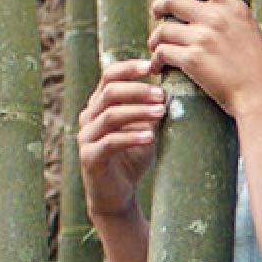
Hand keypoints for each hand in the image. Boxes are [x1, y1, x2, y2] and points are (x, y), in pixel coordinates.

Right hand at [77, 59, 164, 219]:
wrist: (117, 196)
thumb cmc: (132, 159)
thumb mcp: (146, 130)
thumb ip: (153, 111)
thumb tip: (174, 91)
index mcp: (99, 105)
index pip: (109, 76)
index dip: (129, 68)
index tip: (151, 65)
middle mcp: (88, 117)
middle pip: (110, 92)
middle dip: (138, 90)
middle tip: (162, 94)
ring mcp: (86, 137)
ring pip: (110, 115)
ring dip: (138, 111)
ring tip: (161, 112)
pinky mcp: (89, 157)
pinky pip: (110, 142)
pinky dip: (131, 137)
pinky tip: (150, 137)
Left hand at [148, 0, 261, 118]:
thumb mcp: (257, 34)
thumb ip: (239, 23)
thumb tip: (231, 18)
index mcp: (234, 8)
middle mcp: (217, 17)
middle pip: (172, 0)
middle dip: (158, 5)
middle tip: (155, 14)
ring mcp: (203, 37)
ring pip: (163, 29)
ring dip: (155, 39)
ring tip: (156, 49)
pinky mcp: (192, 59)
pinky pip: (162, 52)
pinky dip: (156, 60)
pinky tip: (157, 67)